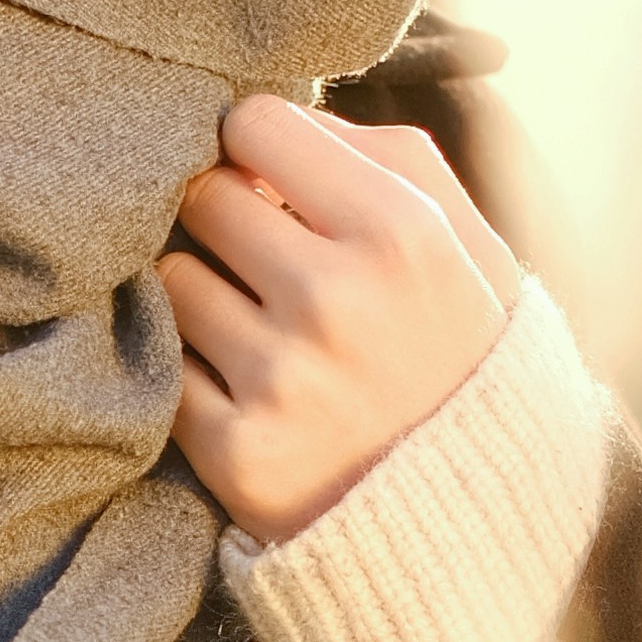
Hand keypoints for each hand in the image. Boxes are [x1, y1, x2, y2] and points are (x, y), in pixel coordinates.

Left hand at [162, 90, 513, 538]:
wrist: (478, 525)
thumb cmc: (467, 359)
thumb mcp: (473, 247)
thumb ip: (391, 159)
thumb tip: (284, 116)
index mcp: (401, 231)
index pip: (255, 122)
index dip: (258, 145)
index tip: (274, 179)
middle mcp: (334, 299)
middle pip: (204, 194)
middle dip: (226, 214)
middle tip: (264, 256)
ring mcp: (279, 378)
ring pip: (172, 276)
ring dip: (203, 290)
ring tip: (261, 325)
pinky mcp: (234, 451)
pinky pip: (163, 362)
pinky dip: (191, 365)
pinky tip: (244, 381)